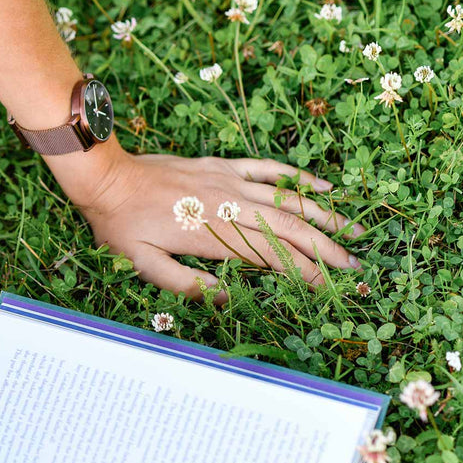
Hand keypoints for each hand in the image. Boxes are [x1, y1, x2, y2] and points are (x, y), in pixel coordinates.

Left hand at [49, 143, 365, 299]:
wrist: (107, 179)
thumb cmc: (121, 227)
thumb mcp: (142, 266)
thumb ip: (184, 284)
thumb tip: (225, 297)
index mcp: (213, 235)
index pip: (270, 257)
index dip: (302, 272)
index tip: (328, 288)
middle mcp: (228, 205)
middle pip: (289, 228)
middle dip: (326, 250)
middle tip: (355, 267)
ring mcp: (229, 181)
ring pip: (287, 197)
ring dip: (324, 215)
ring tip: (354, 231)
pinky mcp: (223, 165)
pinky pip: (268, 168)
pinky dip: (297, 176)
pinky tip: (323, 184)